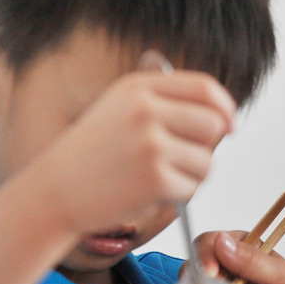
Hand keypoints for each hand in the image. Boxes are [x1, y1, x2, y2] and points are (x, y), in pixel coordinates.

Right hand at [34, 61, 235, 235]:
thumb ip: (167, 103)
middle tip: (180, 159)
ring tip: (154, 177)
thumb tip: (224, 117)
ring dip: (191, 175)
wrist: (54, 192)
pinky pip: (192, 188)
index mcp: (139, 88)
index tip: (230, 124)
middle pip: (213, 124)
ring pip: (207, 161)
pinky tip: (147, 192)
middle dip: (206, 146)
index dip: (225, 107)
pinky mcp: (155, 179)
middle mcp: (146, 110)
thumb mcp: (120, 109)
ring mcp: (151, 144)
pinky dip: (177, 196)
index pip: (204, 87)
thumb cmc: (91, 154)